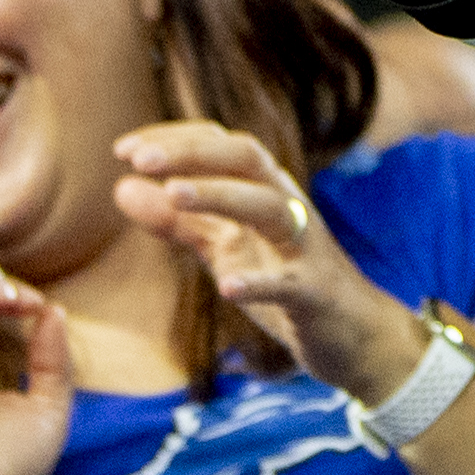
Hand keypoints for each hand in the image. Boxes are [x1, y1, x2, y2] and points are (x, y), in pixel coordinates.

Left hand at [115, 121, 425, 403]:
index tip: (124, 150)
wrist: (352, 334)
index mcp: (264, 192)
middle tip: (140, 158)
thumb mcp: (225, 248)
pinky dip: (260, 282)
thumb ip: (177, 220)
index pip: (221, 145)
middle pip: (247, 158)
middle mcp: (288, 207)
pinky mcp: (314, 292)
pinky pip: (289, 282)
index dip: (175, 140)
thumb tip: (122, 186)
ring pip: (269, 207)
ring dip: (222, 195)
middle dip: (194, 153)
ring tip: (174, 195)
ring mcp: (304, 247)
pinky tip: (227, 288)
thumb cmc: (285, 282)